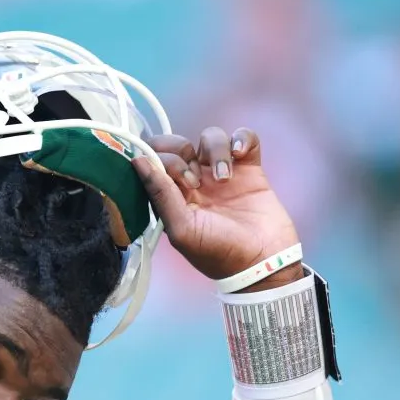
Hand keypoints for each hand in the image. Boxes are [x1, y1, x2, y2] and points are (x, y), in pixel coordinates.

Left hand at [132, 127, 304, 291]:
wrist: (263, 262)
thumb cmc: (217, 252)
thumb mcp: (181, 229)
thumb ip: (159, 194)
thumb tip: (137, 160)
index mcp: (171, 195)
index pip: (154, 159)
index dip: (163, 162)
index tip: (183, 184)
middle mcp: (193, 180)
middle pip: (179, 143)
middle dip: (183, 152)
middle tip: (197, 181)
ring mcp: (221, 172)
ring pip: (210, 137)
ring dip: (215, 150)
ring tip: (225, 178)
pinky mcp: (249, 168)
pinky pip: (243, 137)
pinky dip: (242, 138)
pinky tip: (242, 153)